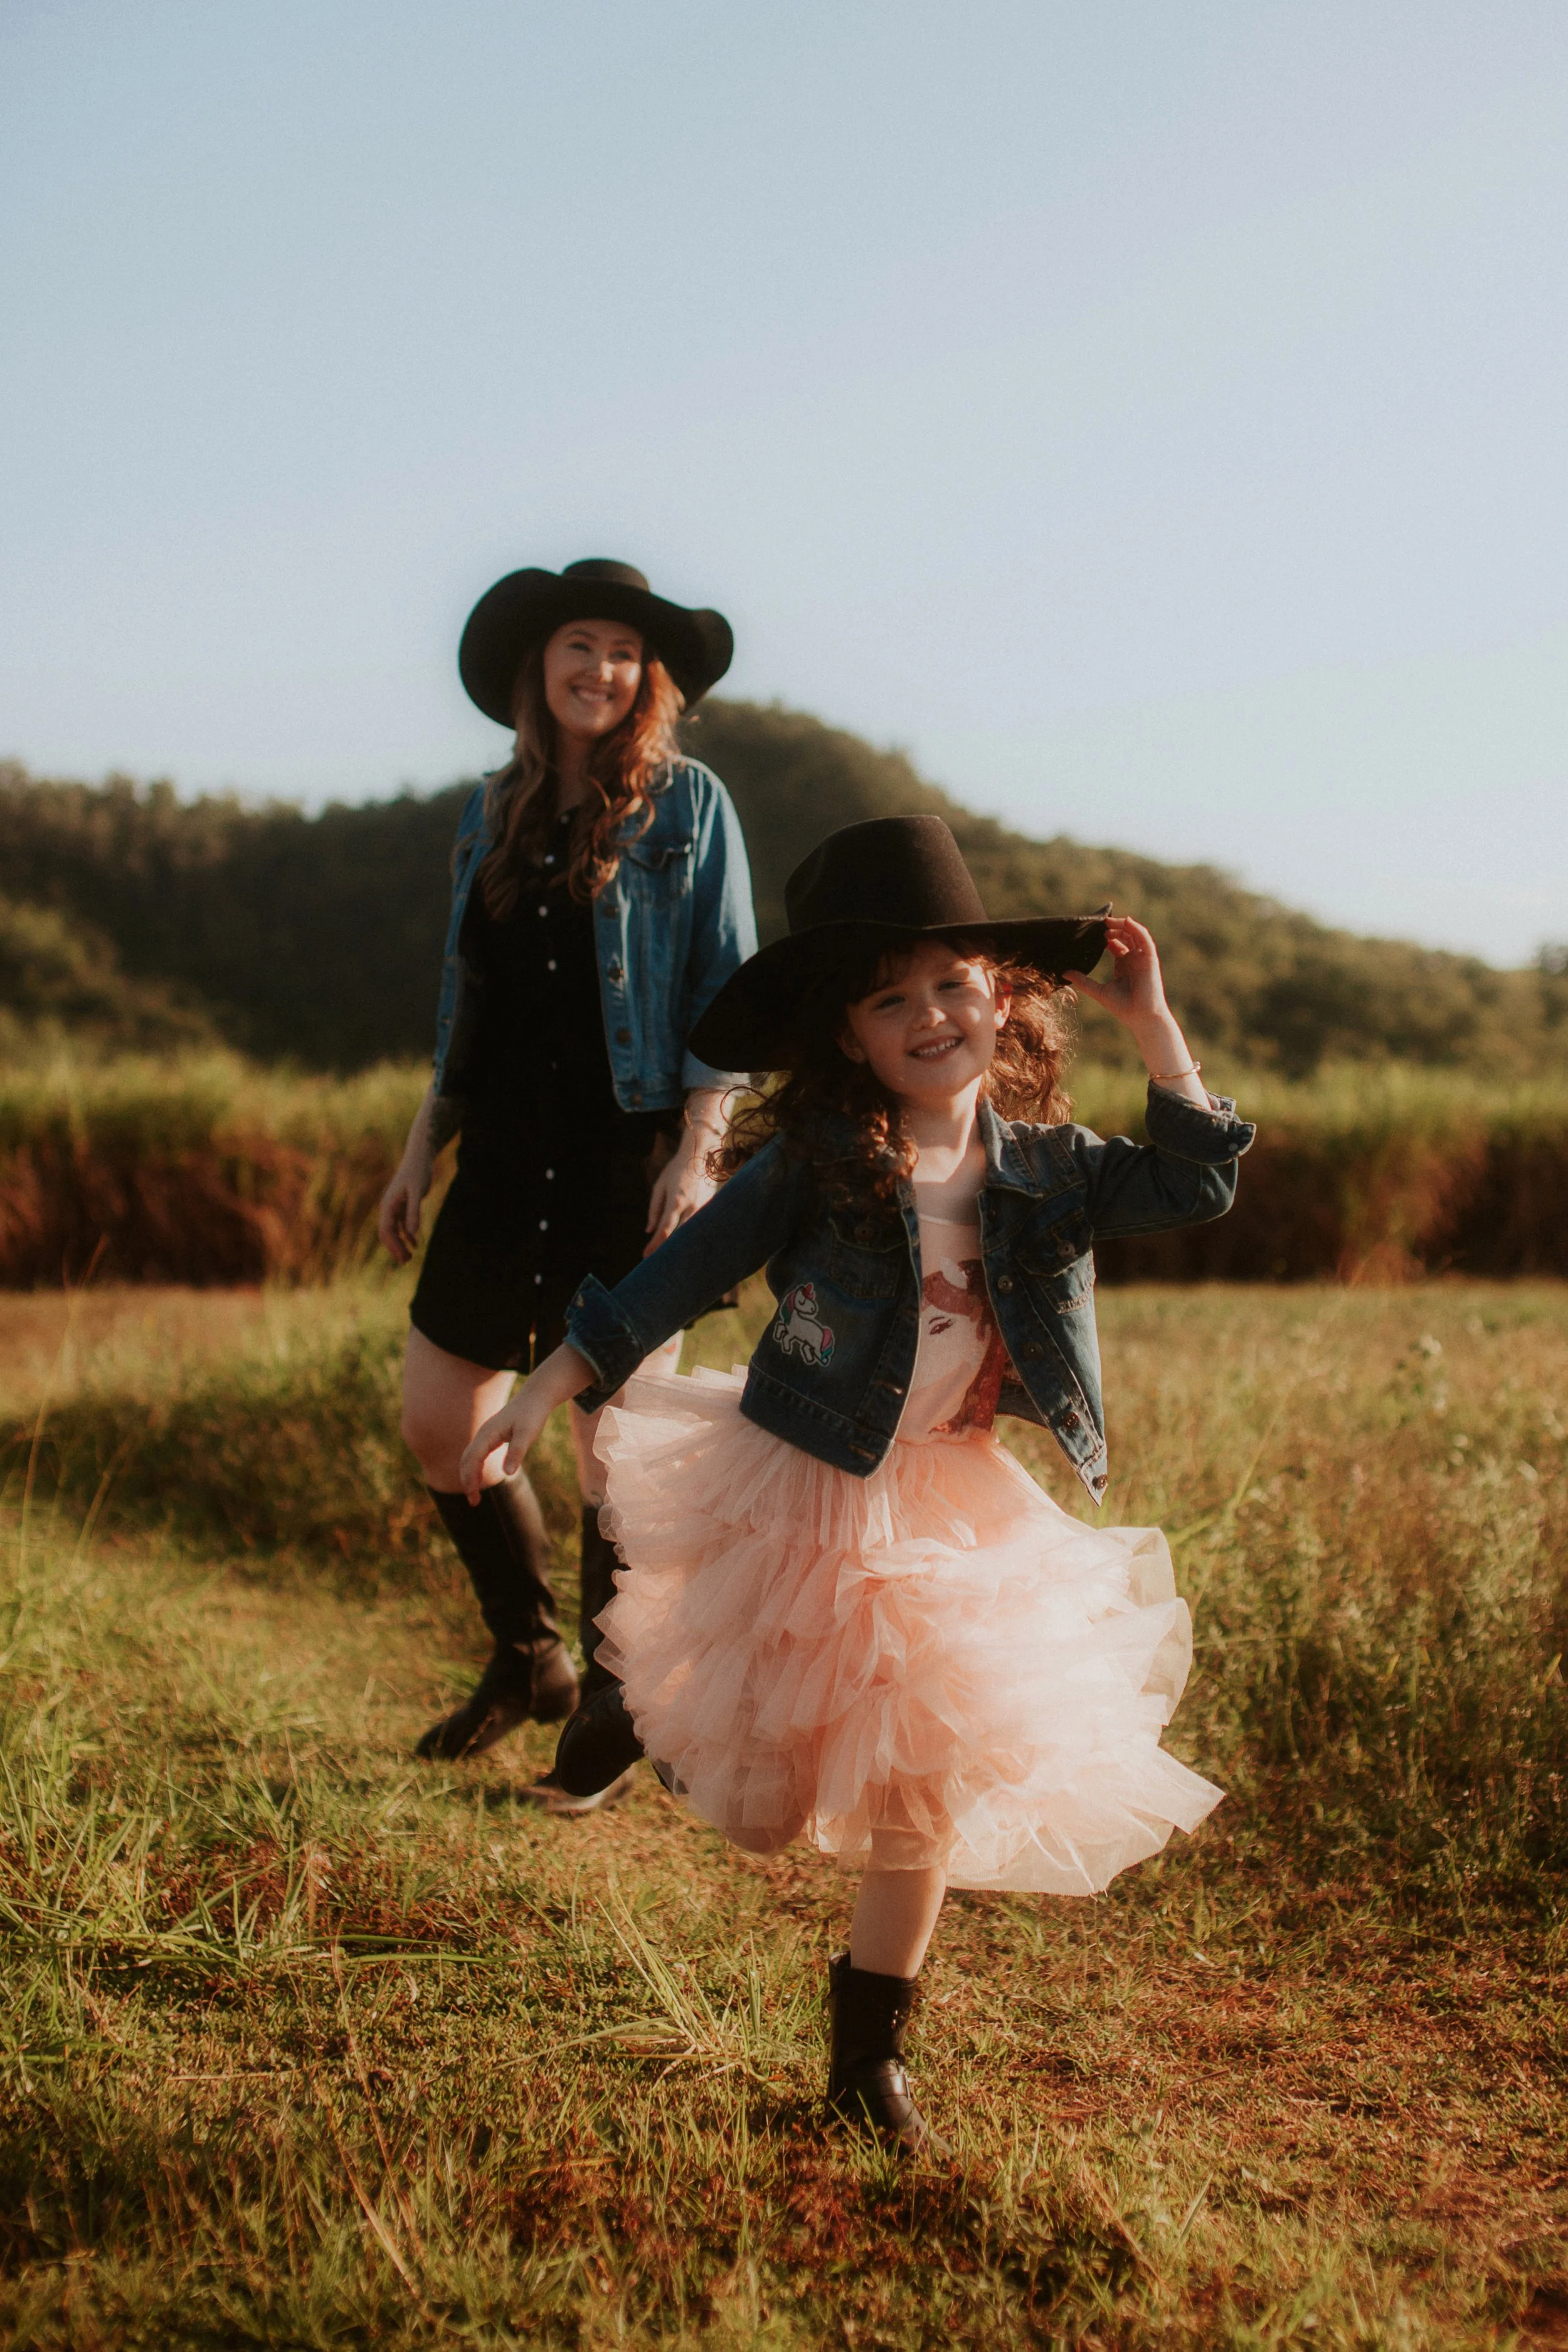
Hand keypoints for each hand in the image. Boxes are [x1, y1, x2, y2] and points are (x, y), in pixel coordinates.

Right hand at [378, 1154, 430, 1263]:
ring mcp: (395, 1206)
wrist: (419, 1157)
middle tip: (405, 1263)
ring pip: (394, 1230)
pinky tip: (414, 1244)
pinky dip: (406, 1234)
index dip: (393, 1246)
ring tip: (409, 1257)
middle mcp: (388, 1207)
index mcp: (388, 1205)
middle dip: (395, 1248)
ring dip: (400, 1243)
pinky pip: (401, 1224)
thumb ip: (414, 1212)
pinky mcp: (403, 1204)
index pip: (386, 1230)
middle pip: (387, 1233)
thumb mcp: (418, 1192)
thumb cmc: (418, 1172)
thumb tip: (412, 1233)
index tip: (402, 1258)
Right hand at [457, 1343, 592, 1502]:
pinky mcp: (491, 1435)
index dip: (471, 1478)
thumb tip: (507, 1474)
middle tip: (474, 1502)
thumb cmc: (532, 1414)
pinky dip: (474, 1467)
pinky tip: (480, 1477)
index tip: (474, 1497)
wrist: (536, 1397)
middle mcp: (483, 1433)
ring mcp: (486, 1434)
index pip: (473, 1459)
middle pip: (467, 1459)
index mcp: (488, 1434)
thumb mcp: (528, 1434)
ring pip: (470, 1456)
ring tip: (475, 1495)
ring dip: (469, 1475)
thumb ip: (517, 1452)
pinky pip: (477, 1453)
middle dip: (467, 1481)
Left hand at [644, 1129, 718, 1253]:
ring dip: (679, 1247)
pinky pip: (698, 1227)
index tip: (645, 1256)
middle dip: (666, 1251)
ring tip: (669, 1260)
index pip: (664, 1230)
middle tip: (655, 1264)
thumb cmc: (677, 1170)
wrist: (702, 1155)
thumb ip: (654, 1208)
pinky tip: (685, 1246)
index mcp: (677, 1201)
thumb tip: (648, 1230)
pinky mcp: (710, 1208)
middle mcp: (691, 1207)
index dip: (654, 1245)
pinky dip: (690, 1238)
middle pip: (678, 1237)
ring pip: (690, 1234)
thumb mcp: (660, 1186)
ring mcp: (703, 1208)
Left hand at [1065, 917, 1170, 1030]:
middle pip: (1124, 936)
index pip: (1115, 945)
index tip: (1092, 932)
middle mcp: (1133, 960)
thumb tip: (1064, 973)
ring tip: (1107, 921)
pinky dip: (1136, 928)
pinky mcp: (1150, 958)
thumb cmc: (1123, 1008)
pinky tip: (1126, 921)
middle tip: (1098, 925)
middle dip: (1112, 928)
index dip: (1106, 936)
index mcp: (1123, 966)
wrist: (1141, 1018)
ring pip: (1134, 934)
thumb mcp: (1099, 991)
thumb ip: (1083, 981)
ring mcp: (1142, 958)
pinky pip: (1144, 938)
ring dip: (1122, 925)